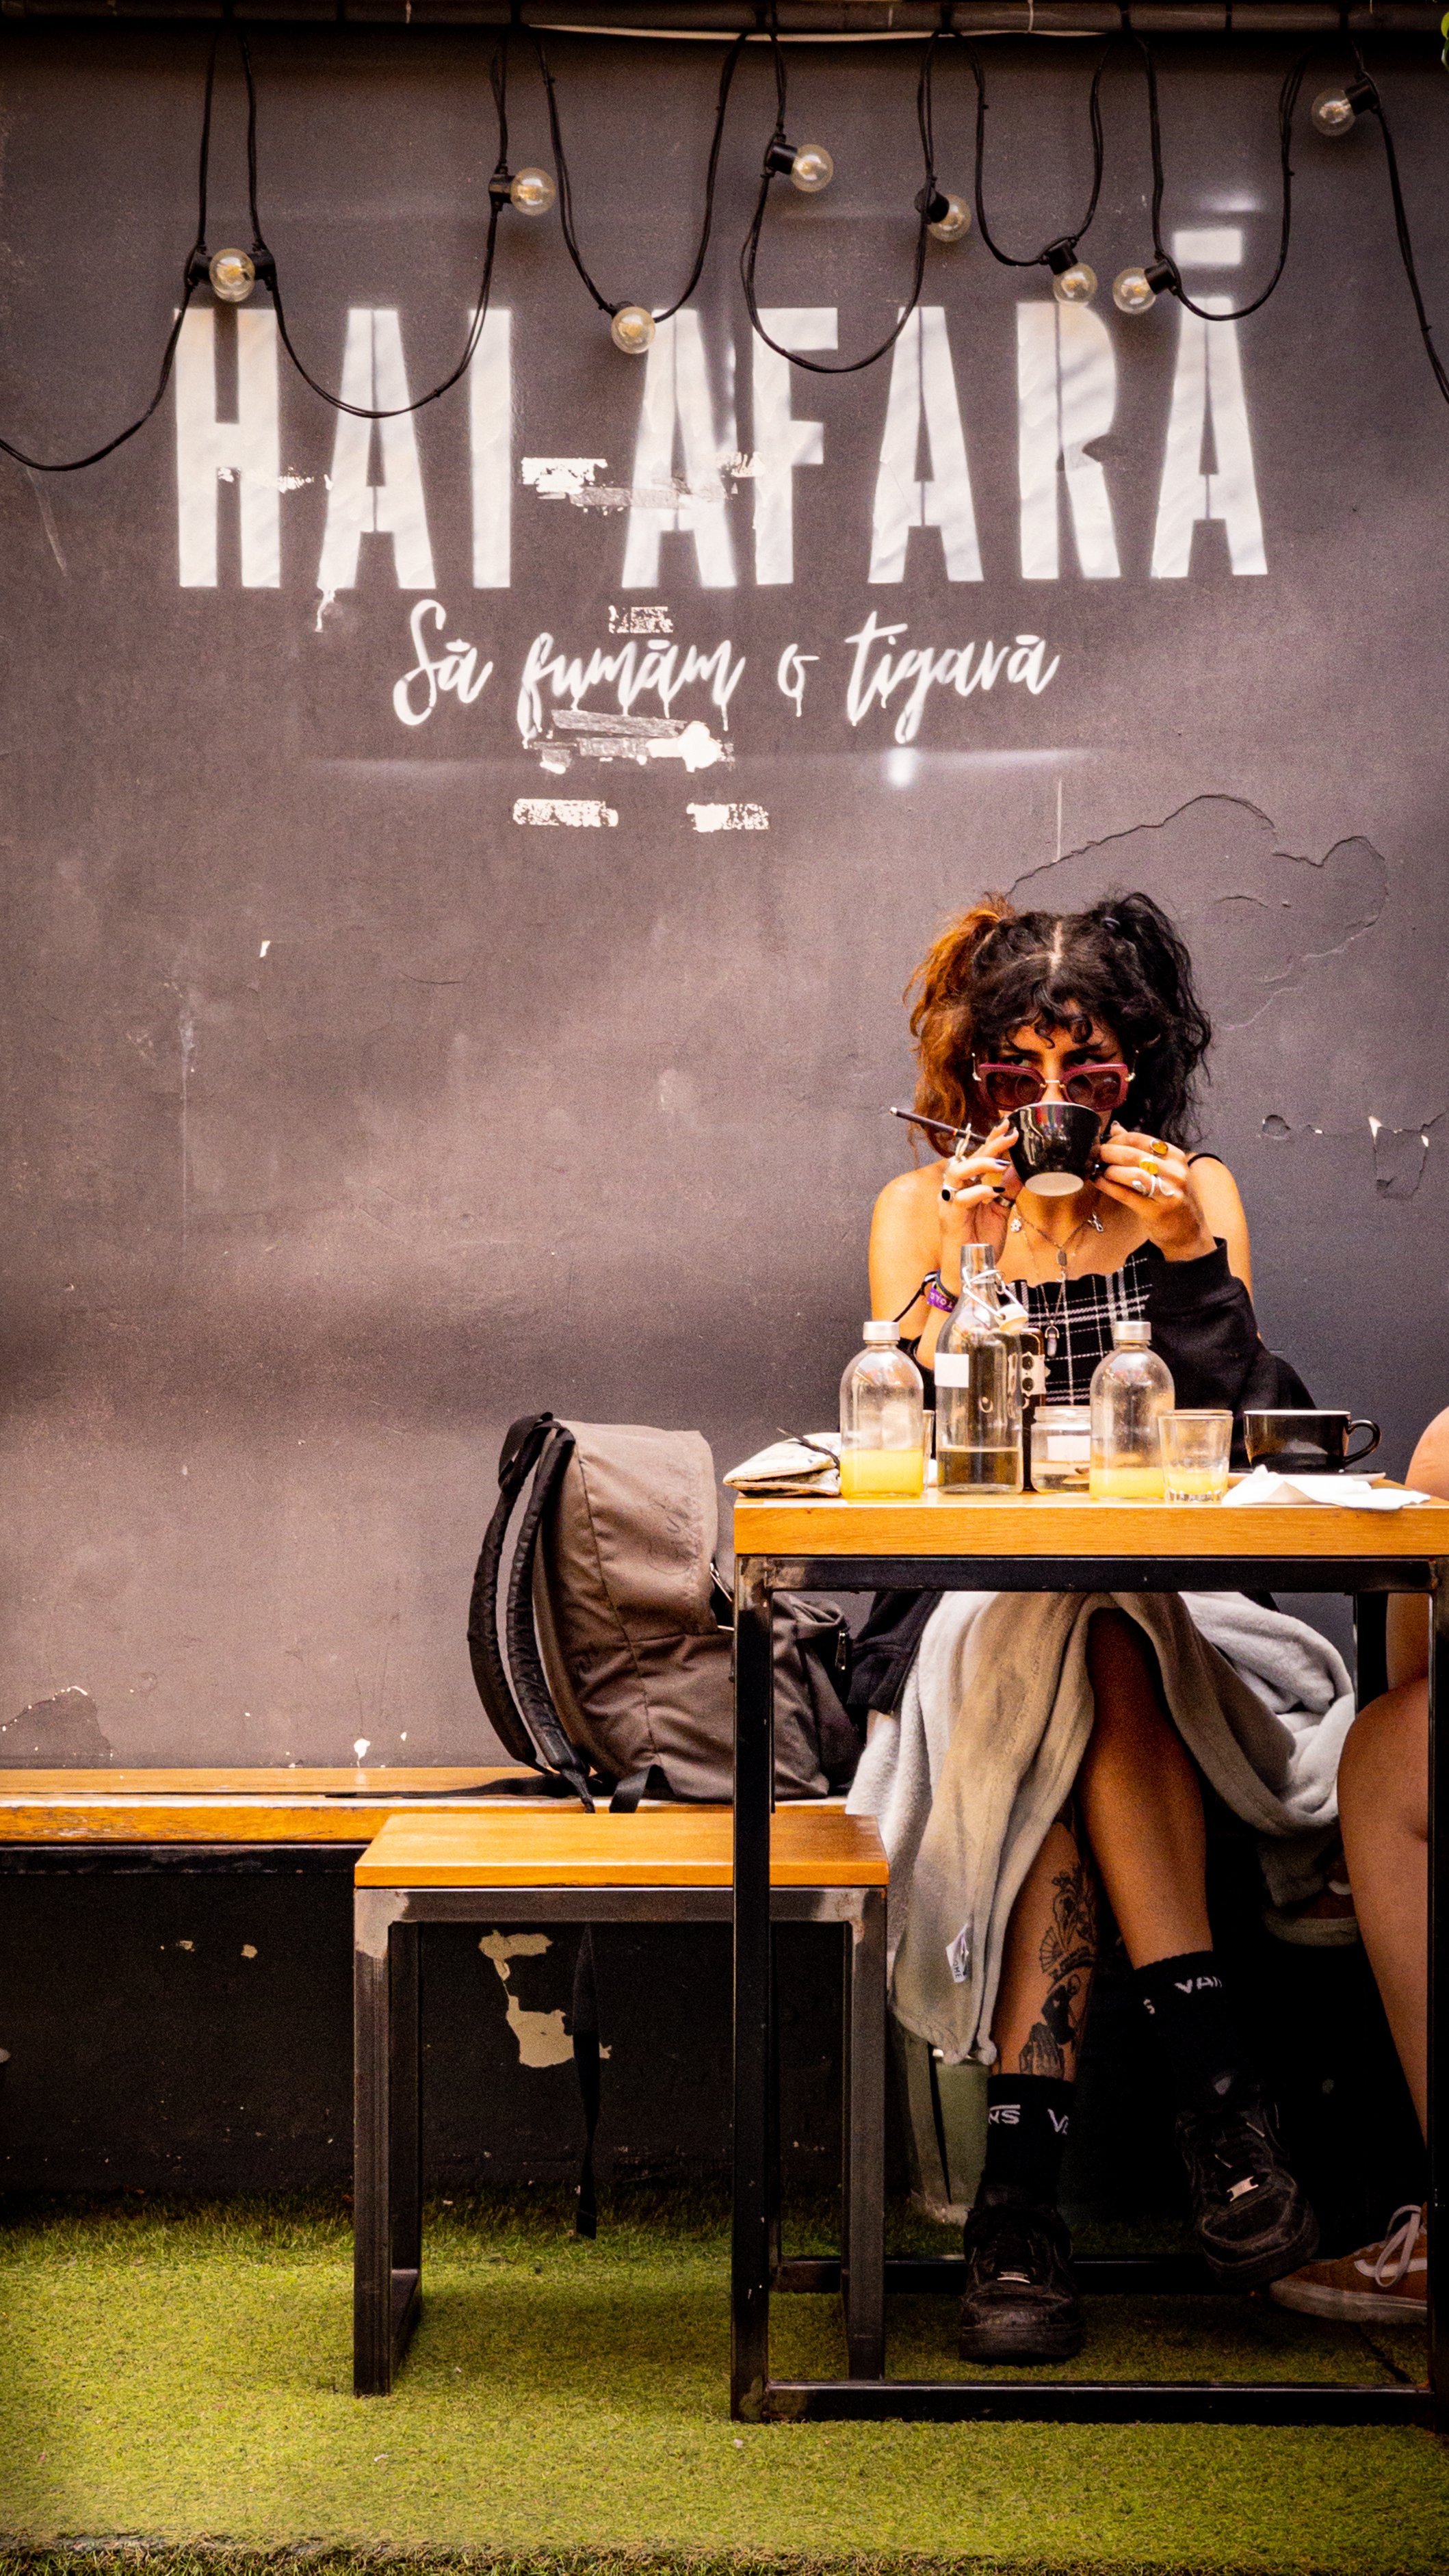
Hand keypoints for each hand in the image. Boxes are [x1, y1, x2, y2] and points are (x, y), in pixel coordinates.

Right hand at [937, 1119, 1019, 1281]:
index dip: (992, 1140)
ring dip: (979, 1164)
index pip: (979, 1157)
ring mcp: (950, 1203)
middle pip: (969, 1159)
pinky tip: (993, 1192)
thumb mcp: (1001, 1212)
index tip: (1009, 1125)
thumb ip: (1008, 1189)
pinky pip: (960, 1199)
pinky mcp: (949, 1218)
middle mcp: (955, 1190)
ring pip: (957, 1173)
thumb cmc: (980, 1242)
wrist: (970, 1270)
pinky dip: (977, 1193)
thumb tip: (1020, 1168)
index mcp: (967, 1187)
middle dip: (990, 1144)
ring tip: (1000, 1161)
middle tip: (1011, 1134)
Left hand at [1094, 1127, 1214, 1261]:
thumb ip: (1139, 1149)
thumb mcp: (1163, 1169)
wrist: (1188, 1232)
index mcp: (1175, 1156)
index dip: (1117, 1140)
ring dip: (1110, 1171)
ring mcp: (1168, 1192)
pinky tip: (1098, 1182)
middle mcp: (1175, 1172)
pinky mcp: (1157, 1211)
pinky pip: (1127, 1195)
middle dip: (1109, 1153)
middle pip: (1134, 1156)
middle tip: (1094, 1155)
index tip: (1103, 1143)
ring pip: (1133, 1174)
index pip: (1141, 1140)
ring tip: (1098, 1170)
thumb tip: (1115, 1128)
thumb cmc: (1171, 1197)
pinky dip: (1109, 1187)